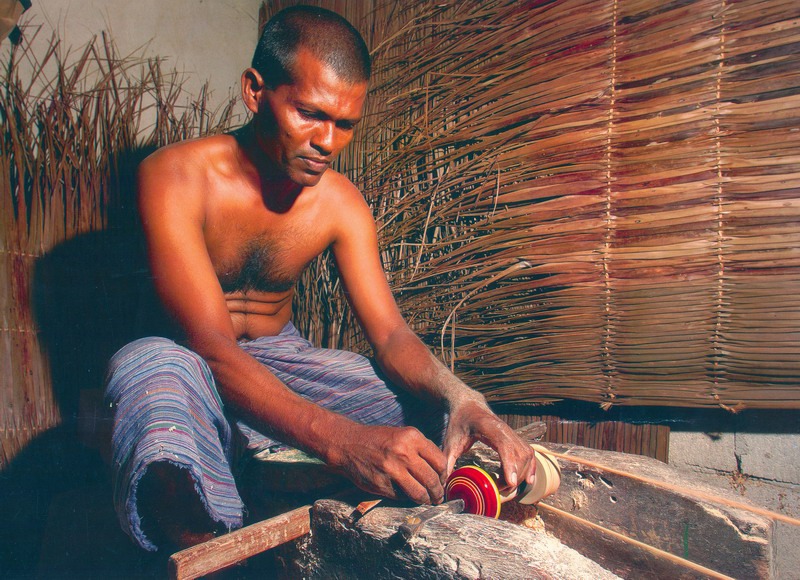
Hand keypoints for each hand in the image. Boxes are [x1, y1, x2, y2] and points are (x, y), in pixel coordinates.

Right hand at [327, 423, 446, 504]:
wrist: (349, 444)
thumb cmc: (378, 440)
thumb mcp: (402, 435)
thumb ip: (421, 449)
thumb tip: (441, 469)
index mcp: (412, 437)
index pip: (440, 461)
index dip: (444, 475)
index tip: (442, 480)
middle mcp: (403, 453)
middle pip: (431, 479)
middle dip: (438, 492)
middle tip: (438, 496)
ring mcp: (392, 470)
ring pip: (419, 493)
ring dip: (426, 500)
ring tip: (427, 500)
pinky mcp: (381, 484)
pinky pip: (402, 497)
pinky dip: (408, 499)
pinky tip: (408, 496)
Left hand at [442, 399, 535, 490]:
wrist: (468, 406)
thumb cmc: (459, 422)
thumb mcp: (450, 441)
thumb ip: (447, 461)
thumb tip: (444, 483)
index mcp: (489, 427)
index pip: (505, 446)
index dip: (509, 464)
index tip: (510, 482)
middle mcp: (505, 429)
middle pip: (519, 454)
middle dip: (514, 475)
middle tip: (499, 490)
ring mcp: (512, 433)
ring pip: (526, 455)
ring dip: (521, 474)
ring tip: (506, 486)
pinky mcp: (516, 438)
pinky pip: (529, 453)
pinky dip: (531, 467)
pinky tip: (528, 480)